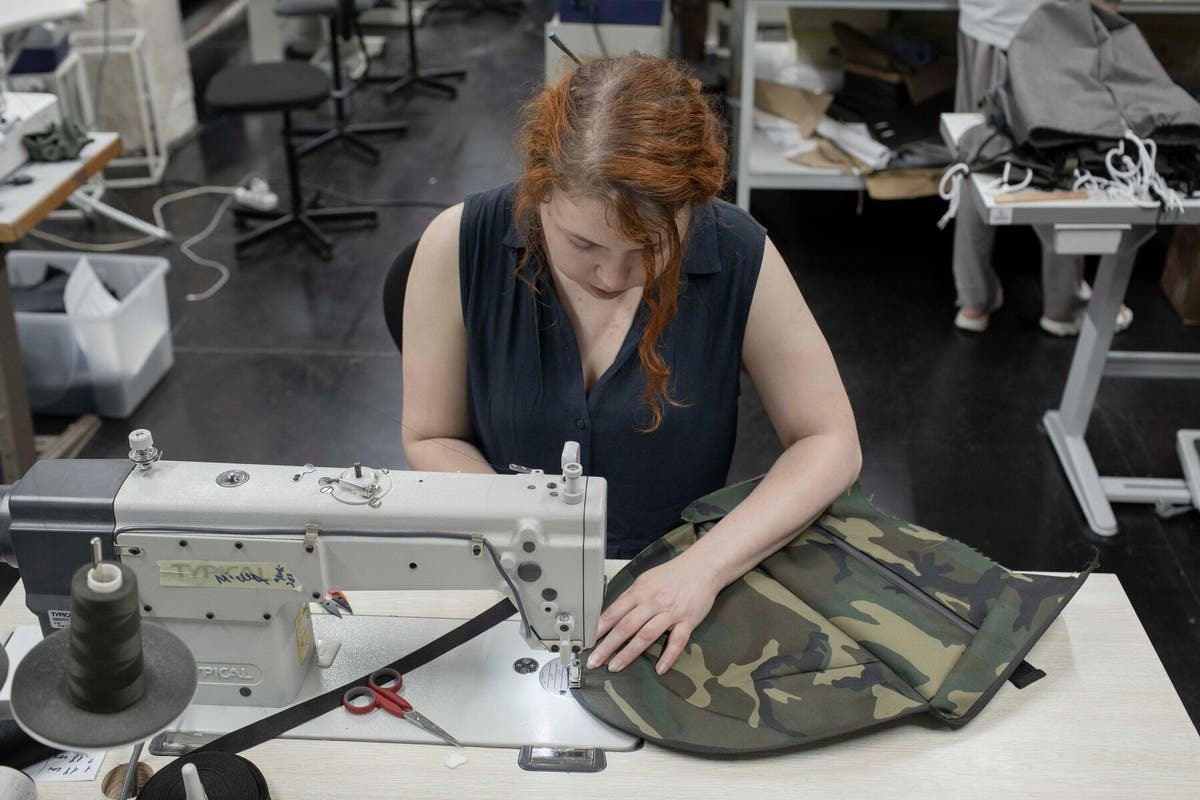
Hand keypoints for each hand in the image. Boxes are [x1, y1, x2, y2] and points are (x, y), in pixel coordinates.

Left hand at [586, 555, 720, 674]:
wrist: (703, 567)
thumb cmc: (673, 574)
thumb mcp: (646, 580)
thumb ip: (631, 597)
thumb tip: (612, 614)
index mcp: (640, 591)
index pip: (614, 611)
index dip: (599, 628)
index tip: (587, 642)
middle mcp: (653, 602)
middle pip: (626, 626)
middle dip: (608, 645)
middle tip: (595, 660)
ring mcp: (670, 612)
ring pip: (646, 635)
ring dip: (629, 653)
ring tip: (615, 666)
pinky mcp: (688, 621)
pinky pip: (678, 641)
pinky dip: (669, 656)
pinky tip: (660, 669)